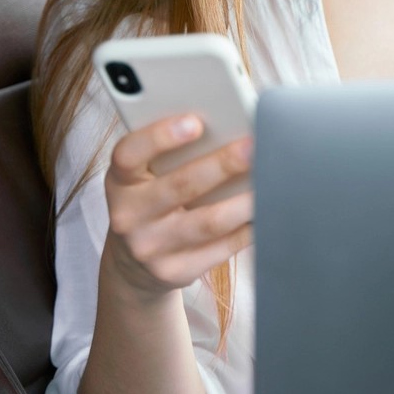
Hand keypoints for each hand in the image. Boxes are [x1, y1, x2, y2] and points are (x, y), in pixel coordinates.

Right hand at [102, 114, 253, 296]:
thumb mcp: (146, 175)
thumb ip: (173, 153)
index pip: (129, 154)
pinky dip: (248, 228)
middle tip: (254, 146)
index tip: (195, 122)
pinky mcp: (175, 271)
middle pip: (180, 186)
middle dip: (222, 164)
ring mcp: (150, 248)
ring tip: (272, 181)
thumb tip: (229, 126)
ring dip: (244, 201)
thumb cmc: (153, 199)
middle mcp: (129, 215)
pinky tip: (266, 211)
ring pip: (208, 222)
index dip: (160, 137)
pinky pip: (221, 248)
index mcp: (121, 180)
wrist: (133, 262)